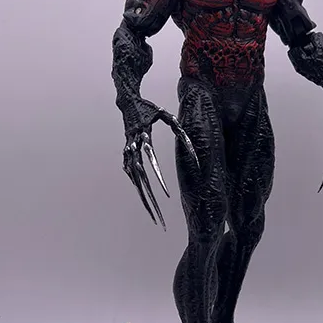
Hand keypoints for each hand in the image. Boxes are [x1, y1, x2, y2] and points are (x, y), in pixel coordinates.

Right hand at [122, 102, 198, 228]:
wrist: (128, 103)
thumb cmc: (151, 110)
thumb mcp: (169, 117)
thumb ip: (182, 133)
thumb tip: (195, 150)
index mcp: (144, 139)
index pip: (151, 163)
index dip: (159, 179)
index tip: (167, 196)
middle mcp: (133, 149)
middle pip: (141, 180)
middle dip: (150, 201)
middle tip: (160, 219)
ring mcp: (128, 154)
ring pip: (135, 182)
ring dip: (144, 200)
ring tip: (154, 216)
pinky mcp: (126, 157)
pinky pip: (132, 177)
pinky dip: (139, 190)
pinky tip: (147, 201)